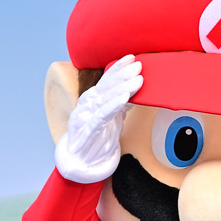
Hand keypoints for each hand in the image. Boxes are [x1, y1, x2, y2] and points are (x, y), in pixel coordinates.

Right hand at [54, 55, 141, 183]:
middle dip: (123, 74)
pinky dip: (113, 105)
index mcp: (93, 99)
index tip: (132, 58)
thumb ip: (120, 104)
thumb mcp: (113, 118)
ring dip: (122, 87)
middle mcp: (88, 104)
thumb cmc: (97, 138)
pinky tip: (125, 97)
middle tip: (139, 66)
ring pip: (105, 98)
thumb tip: (133, 91)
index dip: (118, 68)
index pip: (106, 80)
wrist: (81, 163)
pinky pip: (102, 115)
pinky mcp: (88, 130)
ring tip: (137, 80)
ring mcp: (86, 116)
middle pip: (107, 86)